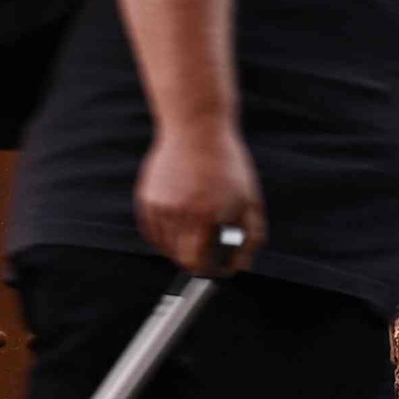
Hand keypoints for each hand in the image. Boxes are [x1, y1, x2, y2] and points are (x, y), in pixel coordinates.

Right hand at [135, 122, 261, 272]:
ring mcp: (162, 205)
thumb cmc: (227, 164)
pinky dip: (163, 236)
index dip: (210, 270)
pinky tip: (177, 224)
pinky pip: (151, 232)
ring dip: (179, 246)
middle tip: (205, 253)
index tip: (216, 268)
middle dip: (195, 260)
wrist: (196, 128)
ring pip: (165, 247)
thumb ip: (250, 236)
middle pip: (181, 258)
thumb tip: (239, 266)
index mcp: (211, 215)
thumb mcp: (250, 198)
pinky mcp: (147, 198)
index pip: (201, 262)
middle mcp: (183, 212)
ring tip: (193, 231)